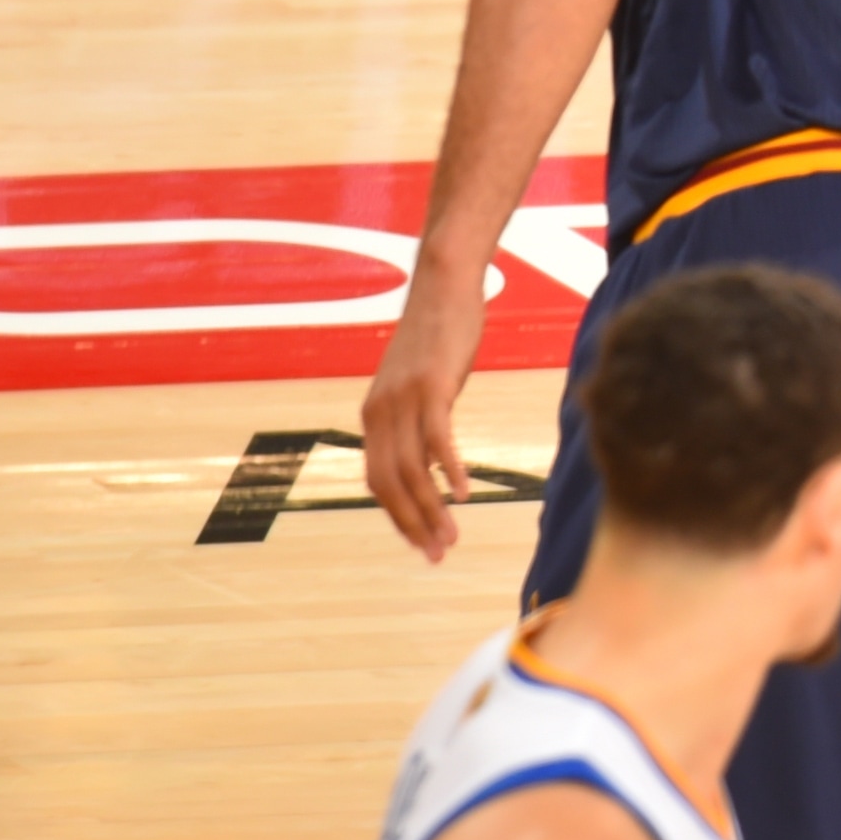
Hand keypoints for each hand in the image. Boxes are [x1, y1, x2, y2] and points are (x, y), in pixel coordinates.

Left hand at [363, 275, 484, 564]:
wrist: (442, 284)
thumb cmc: (437, 332)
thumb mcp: (419, 381)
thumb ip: (417, 416)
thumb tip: (431, 453)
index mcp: (374, 416)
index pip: (378, 481)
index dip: (398, 517)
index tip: (421, 544)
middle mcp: (381, 412)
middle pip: (390, 484)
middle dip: (413, 524)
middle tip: (437, 555)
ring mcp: (404, 399)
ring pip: (412, 469)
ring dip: (432, 508)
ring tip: (452, 537)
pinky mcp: (432, 385)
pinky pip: (437, 437)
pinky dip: (450, 469)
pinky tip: (465, 493)